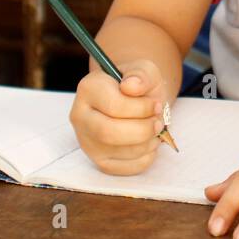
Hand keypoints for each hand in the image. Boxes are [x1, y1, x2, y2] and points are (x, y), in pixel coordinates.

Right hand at [69, 59, 170, 175]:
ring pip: (118, 152)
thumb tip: (131, 86)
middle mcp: (80, 115)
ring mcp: (86, 141)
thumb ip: (141, 74)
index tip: (156, 104)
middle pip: (108, 133)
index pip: (113, 106)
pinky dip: (144, 158)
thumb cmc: (138, 85)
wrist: (137, 100)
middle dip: (142, 130)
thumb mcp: (144, 70)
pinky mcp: (98, 160)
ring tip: (154, 130)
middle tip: (158, 123)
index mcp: (88, 88)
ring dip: (146, 143)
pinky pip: (124, 168)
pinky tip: (147, 143)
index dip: (141, 108)